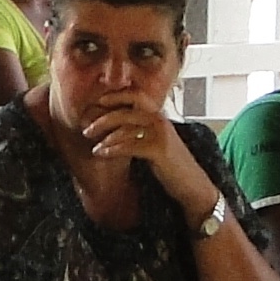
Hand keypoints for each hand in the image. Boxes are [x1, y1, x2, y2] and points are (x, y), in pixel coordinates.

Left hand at [78, 96, 213, 212]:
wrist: (192, 185)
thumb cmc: (170, 166)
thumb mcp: (155, 143)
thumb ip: (140, 132)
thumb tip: (114, 129)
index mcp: (159, 116)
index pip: (136, 95)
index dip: (116, 96)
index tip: (98, 102)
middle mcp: (161, 120)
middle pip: (126, 110)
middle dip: (103, 118)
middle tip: (87, 129)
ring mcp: (161, 134)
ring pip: (126, 127)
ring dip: (105, 136)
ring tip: (93, 147)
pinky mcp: (159, 149)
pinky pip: (130, 145)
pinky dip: (112, 149)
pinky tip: (101, 154)